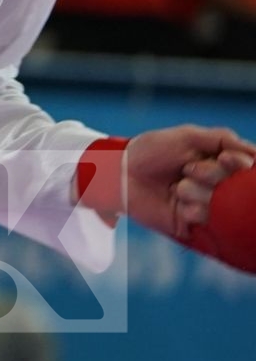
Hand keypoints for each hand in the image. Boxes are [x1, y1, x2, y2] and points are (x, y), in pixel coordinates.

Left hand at [124, 125, 255, 238]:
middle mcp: (217, 185)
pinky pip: (207, 220)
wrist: (118, 173)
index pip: (244, 166)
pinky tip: (179, 204)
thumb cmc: (150, 150)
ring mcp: (206, 205)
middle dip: (213, 176)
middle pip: (236, 186)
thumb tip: (255, 153)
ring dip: (200, 193)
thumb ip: (222, 139)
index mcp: (219, 163)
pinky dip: (194, 210)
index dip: (237, 164)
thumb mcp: (187, 137)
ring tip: (178, 187)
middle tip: (188, 170)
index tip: (226, 159)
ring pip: (222, 204)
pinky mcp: (193, 224)